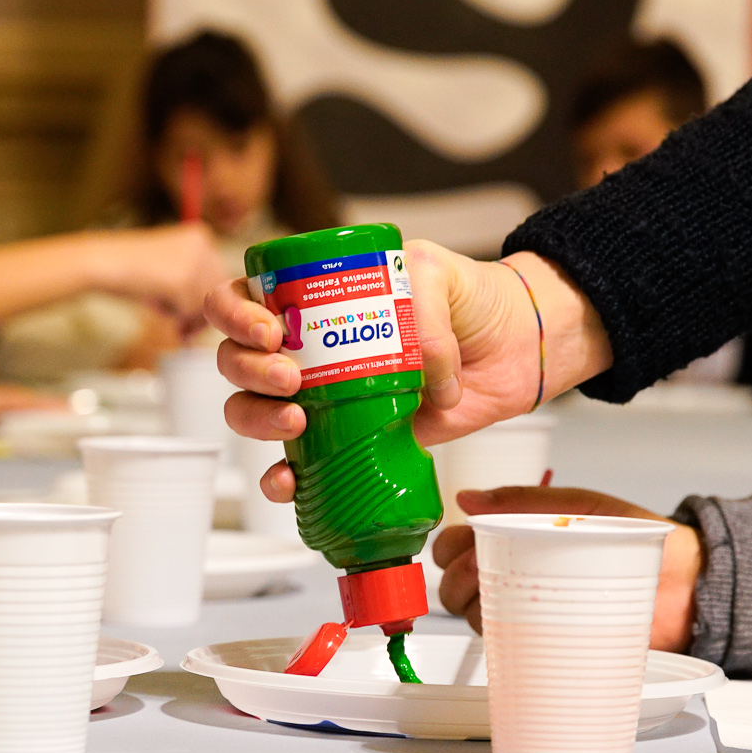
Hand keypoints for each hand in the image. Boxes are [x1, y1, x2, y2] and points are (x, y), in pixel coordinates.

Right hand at [92, 223, 230, 334]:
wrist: (106, 262)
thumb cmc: (133, 268)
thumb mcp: (171, 267)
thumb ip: (194, 284)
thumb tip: (210, 317)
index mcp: (201, 236)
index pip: (219, 277)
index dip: (204, 300)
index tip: (189, 316)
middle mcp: (204, 245)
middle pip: (216, 292)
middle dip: (198, 313)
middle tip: (181, 329)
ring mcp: (196, 262)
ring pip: (203, 304)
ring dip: (184, 315)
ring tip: (159, 305)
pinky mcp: (184, 280)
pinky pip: (189, 311)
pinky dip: (172, 313)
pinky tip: (154, 300)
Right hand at [210, 244, 610, 502]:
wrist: (516, 347)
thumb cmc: (470, 299)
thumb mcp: (438, 273)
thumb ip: (422, 313)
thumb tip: (419, 381)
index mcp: (312, 296)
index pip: (243, 298)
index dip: (236, 316)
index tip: (270, 331)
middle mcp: (306, 346)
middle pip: (237, 360)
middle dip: (250, 371)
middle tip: (290, 377)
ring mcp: (322, 396)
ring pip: (252, 410)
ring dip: (257, 418)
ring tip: (297, 421)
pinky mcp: (347, 441)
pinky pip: (296, 463)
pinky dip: (281, 476)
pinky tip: (287, 479)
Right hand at [430, 485, 702, 649]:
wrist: (684, 583)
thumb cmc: (637, 537)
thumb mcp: (580, 505)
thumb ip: (524, 500)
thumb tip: (468, 498)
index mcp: (516, 535)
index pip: (457, 545)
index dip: (448, 550)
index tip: (456, 550)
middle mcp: (515, 573)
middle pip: (457, 585)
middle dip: (457, 582)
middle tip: (478, 577)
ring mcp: (528, 608)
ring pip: (475, 616)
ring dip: (474, 609)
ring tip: (500, 599)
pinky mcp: (545, 640)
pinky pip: (506, 644)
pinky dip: (497, 638)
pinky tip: (508, 630)